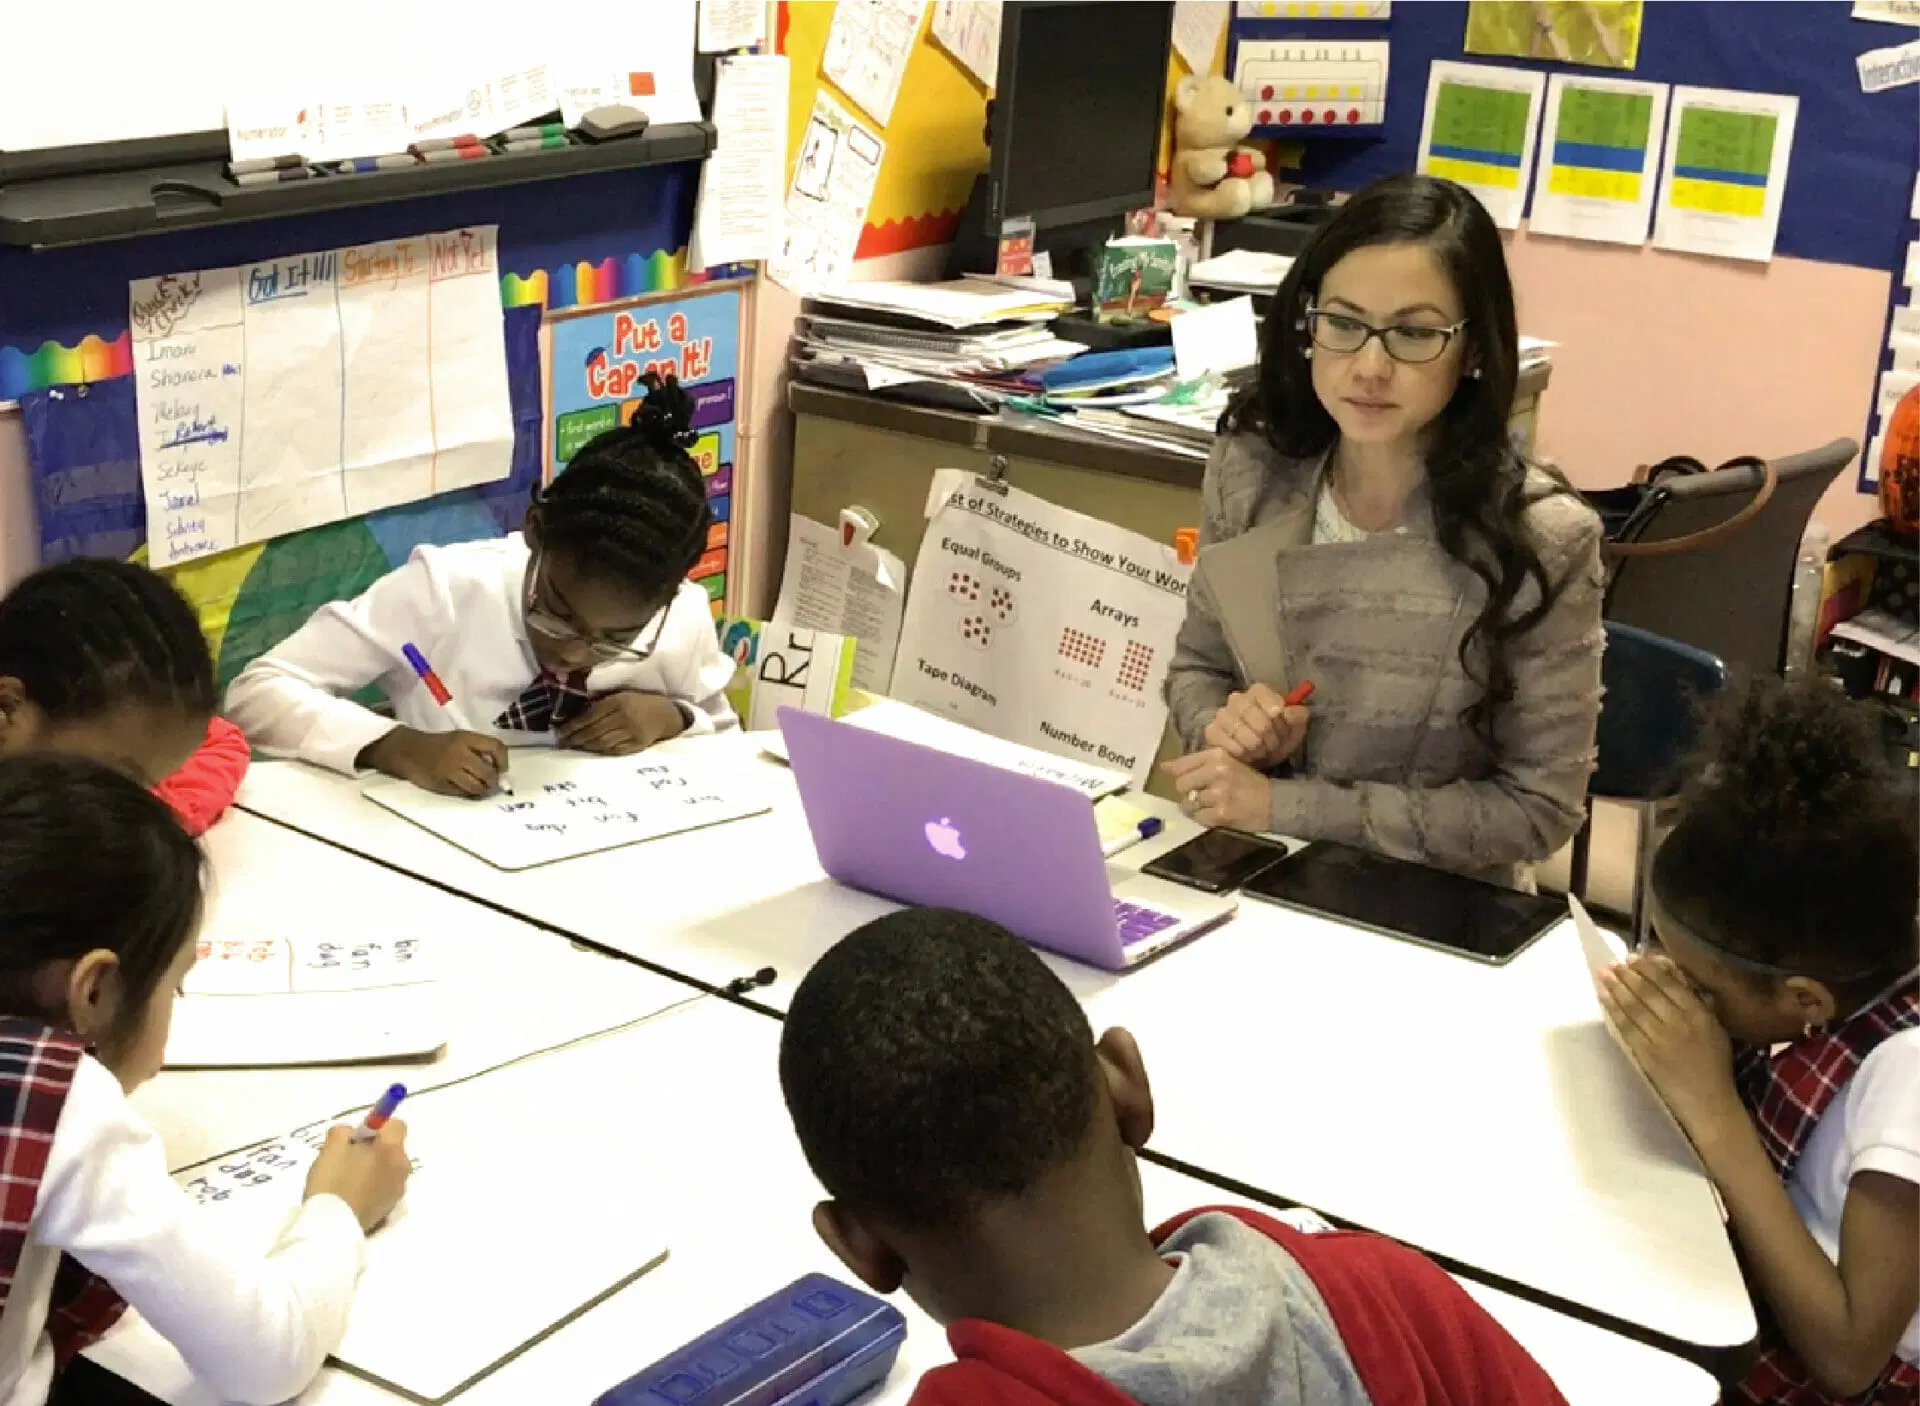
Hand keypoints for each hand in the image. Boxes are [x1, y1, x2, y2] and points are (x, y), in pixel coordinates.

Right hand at [304, 1121, 411, 1231]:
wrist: (332, 1226)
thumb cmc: (332, 1181)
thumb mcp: (331, 1148)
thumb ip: (343, 1132)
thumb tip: (350, 1133)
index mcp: (392, 1149)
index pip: (396, 1124)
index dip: (377, 1126)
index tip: (357, 1137)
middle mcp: (402, 1167)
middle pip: (393, 1147)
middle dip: (374, 1148)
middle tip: (347, 1158)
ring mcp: (398, 1190)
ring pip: (389, 1168)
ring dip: (374, 1168)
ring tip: (347, 1179)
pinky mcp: (390, 1208)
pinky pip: (385, 1187)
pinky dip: (373, 1186)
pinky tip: (352, 1195)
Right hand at [359, 727, 507, 797]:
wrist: (407, 750)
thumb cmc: (438, 745)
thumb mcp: (459, 739)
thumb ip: (478, 751)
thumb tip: (500, 771)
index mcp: (466, 738)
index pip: (496, 747)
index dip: (503, 761)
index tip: (502, 770)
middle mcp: (459, 753)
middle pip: (488, 772)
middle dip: (493, 781)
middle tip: (493, 784)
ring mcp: (449, 769)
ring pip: (476, 786)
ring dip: (483, 790)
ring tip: (482, 789)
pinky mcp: (440, 783)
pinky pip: (462, 793)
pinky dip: (468, 793)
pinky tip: (466, 789)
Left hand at [557, 692, 686, 755]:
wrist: (665, 714)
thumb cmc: (638, 702)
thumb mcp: (620, 695)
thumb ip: (600, 703)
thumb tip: (575, 714)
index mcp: (618, 702)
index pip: (589, 715)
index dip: (572, 725)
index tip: (560, 731)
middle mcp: (624, 717)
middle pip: (594, 731)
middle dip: (575, 738)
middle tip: (562, 742)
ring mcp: (631, 732)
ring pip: (602, 742)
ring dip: (585, 746)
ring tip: (574, 746)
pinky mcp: (637, 745)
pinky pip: (614, 750)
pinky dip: (600, 750)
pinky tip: (591, 750)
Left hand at [1162, 748, 1271, 831]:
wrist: (1275, 802)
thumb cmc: (1248, 782)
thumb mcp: (1225, 763)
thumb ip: (1196, 763)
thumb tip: (1164, 766)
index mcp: (1217, 755)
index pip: (1181, 765)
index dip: (1176, 773)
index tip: (1179, 777)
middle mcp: (1217, 771)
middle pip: (1181, 784)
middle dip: (1188, 791)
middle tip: (1201, 793)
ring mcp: (1219, 794)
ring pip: (1188, 803)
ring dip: (1196, 806)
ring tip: (1212, 804)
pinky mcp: (1221, 813)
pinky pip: (1198, 817)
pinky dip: (1204, 818)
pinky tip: (1216, 813)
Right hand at [1203, 685, 1307, 768]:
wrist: (1260, 758)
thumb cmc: (1278, 739)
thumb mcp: (1295, 729)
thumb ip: (1298, 716)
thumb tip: (1288, 711)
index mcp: (1258, 692)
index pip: (1262, 693)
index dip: (1274, 711)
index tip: (1279, 721)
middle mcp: (1237, 699)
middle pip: (1252, 713)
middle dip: (1267, 735)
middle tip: (1272, 745)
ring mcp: (1222, 715)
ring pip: (1241, 731)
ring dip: (1256, 747)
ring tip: (1260, 751)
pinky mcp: (1212, 731)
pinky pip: (1228, 743)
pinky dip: (1242, 753)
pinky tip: (1246, 755)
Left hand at [1596, 955, 1742, 1134]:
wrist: (1710, 1104)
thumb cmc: (1715, 1067)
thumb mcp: (1715, 1030)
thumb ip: (1699, 1005)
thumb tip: (1677, 978)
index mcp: (1700, 1014)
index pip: (1670, 983)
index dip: (1648, 968)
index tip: (1634, 957)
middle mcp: (1680, 1022)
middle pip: (1648, 991)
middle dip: (1627, 974)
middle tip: (1613, 963)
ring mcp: (1661, 1038)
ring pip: (1634, 1006)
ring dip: (1616, 987)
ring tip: (1603, 974)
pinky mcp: (1646, 1054)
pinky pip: (1625, 1026)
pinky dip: (1612, 1009)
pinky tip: (1603, 998)